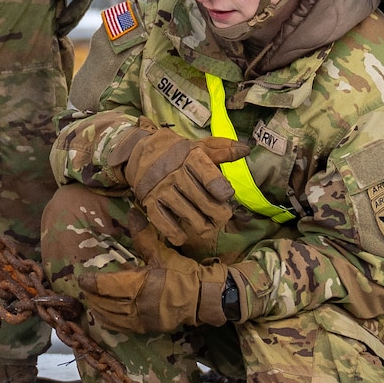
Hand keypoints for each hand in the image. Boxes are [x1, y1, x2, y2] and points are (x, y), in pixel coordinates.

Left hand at [47, 0, 100, 36]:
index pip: (81, 2)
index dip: (70, 15)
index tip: (58, 26)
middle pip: (84, 5)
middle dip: (72, 20)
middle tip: (58, 33)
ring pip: (83, 0)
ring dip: (72, 14)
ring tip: (60, 28)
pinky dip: (73, 4)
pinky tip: (64, 11)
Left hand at [77, 227, 232, 333]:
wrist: (202, 297)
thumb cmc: (181, 273)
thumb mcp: (161, 253)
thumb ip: (143, 235)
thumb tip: (132, 212)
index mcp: (140, 284)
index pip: (109, 285)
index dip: (93, 283)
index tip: (82, 278)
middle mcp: (139, 304)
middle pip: (107, 303)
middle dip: (93, 297)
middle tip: (83, 290)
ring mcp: (143, 319)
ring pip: (113, 317)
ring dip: (99, 310)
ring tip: (90, 303)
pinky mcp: (148, 328)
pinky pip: (123, 327)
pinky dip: (111, 322)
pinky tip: (104, 317)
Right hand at [124, 132, 247, 248]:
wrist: (136, 151)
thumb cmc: (174, 151)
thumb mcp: (197, 146)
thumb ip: (222, 150)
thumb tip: (246, 150)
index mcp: (190, 157)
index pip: (208, 175)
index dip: (221, 188)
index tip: (227, 195)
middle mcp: (176, 173)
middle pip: (202, 199)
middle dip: (218, 213)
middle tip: (223, 217)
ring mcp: (161, 189)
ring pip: (187, 213)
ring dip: (202, 226)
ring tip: (209, 228)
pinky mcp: (149, 201)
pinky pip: (163, 222)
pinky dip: (174, 233)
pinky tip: (183, 237)